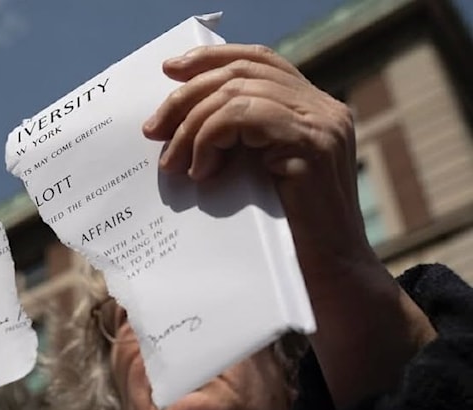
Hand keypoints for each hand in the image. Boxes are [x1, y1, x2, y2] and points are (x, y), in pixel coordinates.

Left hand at [142, 44, 435, 406]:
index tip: (169, 72)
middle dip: (188, 96)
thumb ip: (234, 145)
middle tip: (153, 130)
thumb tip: (173, 125)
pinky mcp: (313, 145)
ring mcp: (322, 124)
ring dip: (192, 126)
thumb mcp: (252, 179)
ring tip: (173, 165)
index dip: (211, 59)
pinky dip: (211, 138)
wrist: (325, 281)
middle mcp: (323, 108)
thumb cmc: (283, 240)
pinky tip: (200, 171)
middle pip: (242, 71)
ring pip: (238, 92)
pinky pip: (245, 117)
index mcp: (310, 110)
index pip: (257, 61)